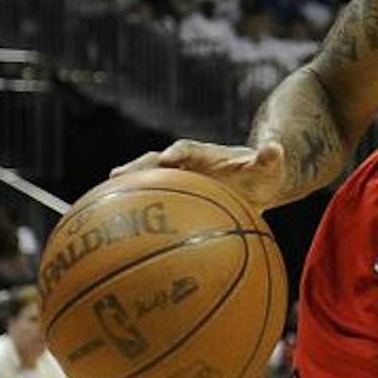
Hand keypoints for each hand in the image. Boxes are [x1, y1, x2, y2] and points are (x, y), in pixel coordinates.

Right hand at [110, 139, 289, 212]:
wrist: (256, 181)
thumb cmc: (262, 173)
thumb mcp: (270, 167)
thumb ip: (270, 158)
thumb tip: (275, 149)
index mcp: (205, 154)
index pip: (187, 149)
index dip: (176, 152)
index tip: (166, 159)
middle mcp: (185, 164)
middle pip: (156, 162)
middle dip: (138, 168)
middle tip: (117, 176)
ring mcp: (178, 179)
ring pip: (149, 181)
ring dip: (129, 188)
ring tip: (102, 199)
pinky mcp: (176, 196)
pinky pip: (155, 201)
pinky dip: (139, 210)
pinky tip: (120, 228)